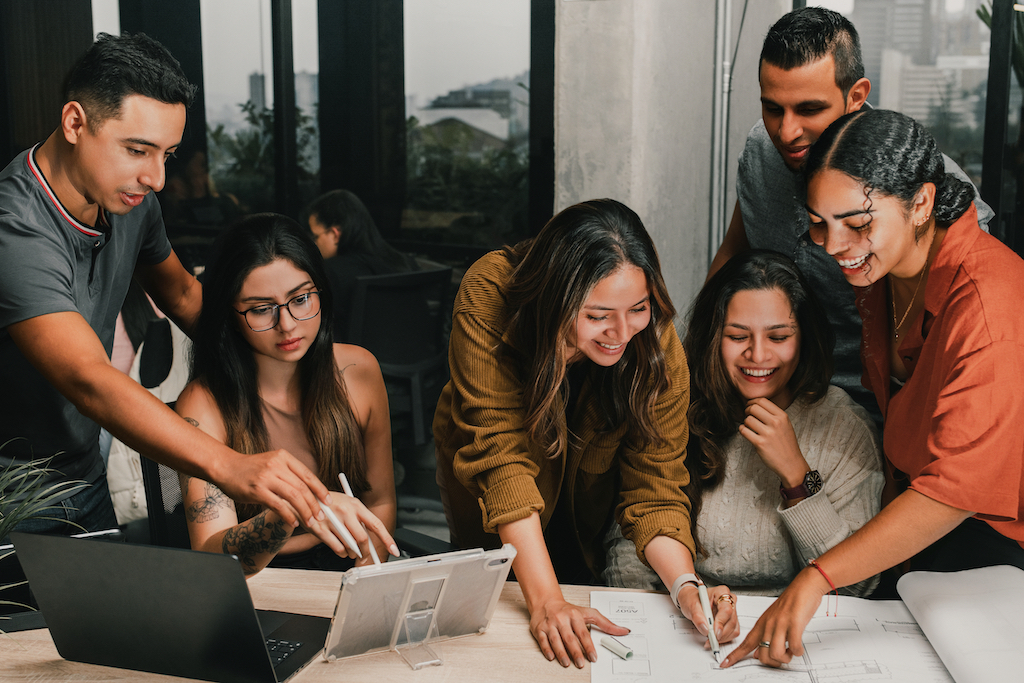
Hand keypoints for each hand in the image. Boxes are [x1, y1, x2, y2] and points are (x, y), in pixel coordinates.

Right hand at [211, 448, 340, 552]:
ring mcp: (266, 477)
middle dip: (314, 504)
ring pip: (293, 496)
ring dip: (304, 511)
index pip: (308, 475)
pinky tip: (293, 522)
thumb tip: (309, 492)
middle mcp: (277, 465)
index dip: (320, 490)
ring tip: (310, 522)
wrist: (225, 466)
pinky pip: (278, 505)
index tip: (328, 501)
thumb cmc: (250, 468)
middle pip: (303, 487)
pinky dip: (288, 515)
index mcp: (284, 457)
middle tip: (321, 515)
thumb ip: (288, 474)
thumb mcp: (272, 463)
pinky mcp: (257, 490)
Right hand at [320, 491, 397, 561]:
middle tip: (365, 556)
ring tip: (350, 551)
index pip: (376, 524)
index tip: (394, 549)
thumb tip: (370, 542)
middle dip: (365, 552)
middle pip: (362, 538)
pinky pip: (337, 548)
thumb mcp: (347, 505)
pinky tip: (340, 550)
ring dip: (352, 553)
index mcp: (356, 504)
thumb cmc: (329, 503)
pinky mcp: (320, 529)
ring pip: (350, 546)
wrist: (305, 497)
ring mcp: (332, 520)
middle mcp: (345, 511)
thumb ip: (358, 520)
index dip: (387, 539)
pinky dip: (341, 553)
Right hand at [529, 597, 627, 667]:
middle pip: (569, 638)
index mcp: (574, 615)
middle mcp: (562, 619)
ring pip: (556, 640)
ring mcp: (550, 624)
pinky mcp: (539, 628)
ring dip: (561, 653)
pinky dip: (547, 649)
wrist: (546, 601)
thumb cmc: (568, 610)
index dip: (588, 646)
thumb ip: (606, 623)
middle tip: (580, 663)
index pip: (583, 633)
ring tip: (567, 663)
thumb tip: (623, 631)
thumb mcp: (588, 613)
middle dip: (575, 652)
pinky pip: (543, 640)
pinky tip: (551, 657)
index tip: (593, 657)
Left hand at [676, 583, 739, 644]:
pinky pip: (733, 632)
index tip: (715, 632)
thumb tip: (705, 629)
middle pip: (731, 620)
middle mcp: (730, 601)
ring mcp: (732, 611)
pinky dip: (724, 638)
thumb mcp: (691, 605)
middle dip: (721, 633)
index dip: (721, 622)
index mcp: (721, 592)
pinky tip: (714, 638)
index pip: (726, 609)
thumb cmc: (693, 599)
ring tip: (710, 640)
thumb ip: (697, 617)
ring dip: (723, 638)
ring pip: (734, 628)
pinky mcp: (732, 620)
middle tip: (710, 640)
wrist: (692, 600)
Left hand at [722, 567, 827, 666]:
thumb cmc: (790, 603)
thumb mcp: (773, 620)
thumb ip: (764, 636)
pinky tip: (798, 646)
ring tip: (791, 651)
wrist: (804, 587)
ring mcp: (781, 624)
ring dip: (785, 658)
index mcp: (761, 624)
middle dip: (774, 662)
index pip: (745, 643)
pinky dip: (797, 652)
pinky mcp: (794, 624)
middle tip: (783, 657)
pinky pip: (794, 648)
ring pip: (776, 654)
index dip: (734, 655)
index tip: (724, 664)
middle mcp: (768, 625)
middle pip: (763, 656)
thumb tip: (758, 654)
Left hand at [738, 398, 808, 487]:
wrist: (791, 464)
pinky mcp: (760, 443)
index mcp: (782, 416)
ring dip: (745, 422)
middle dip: (746, 410)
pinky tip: (746, 432)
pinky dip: (742, 430)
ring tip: (749, 427)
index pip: (762, 400)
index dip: (752, 402)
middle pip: (753, 408)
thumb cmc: (787, 444)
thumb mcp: (785, 425)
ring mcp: (768, 433)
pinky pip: (744, 431)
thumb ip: (773, 414)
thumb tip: (755, 405)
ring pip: (747, 419)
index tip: (749, 405)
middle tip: (747, 415)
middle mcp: (775, 423)